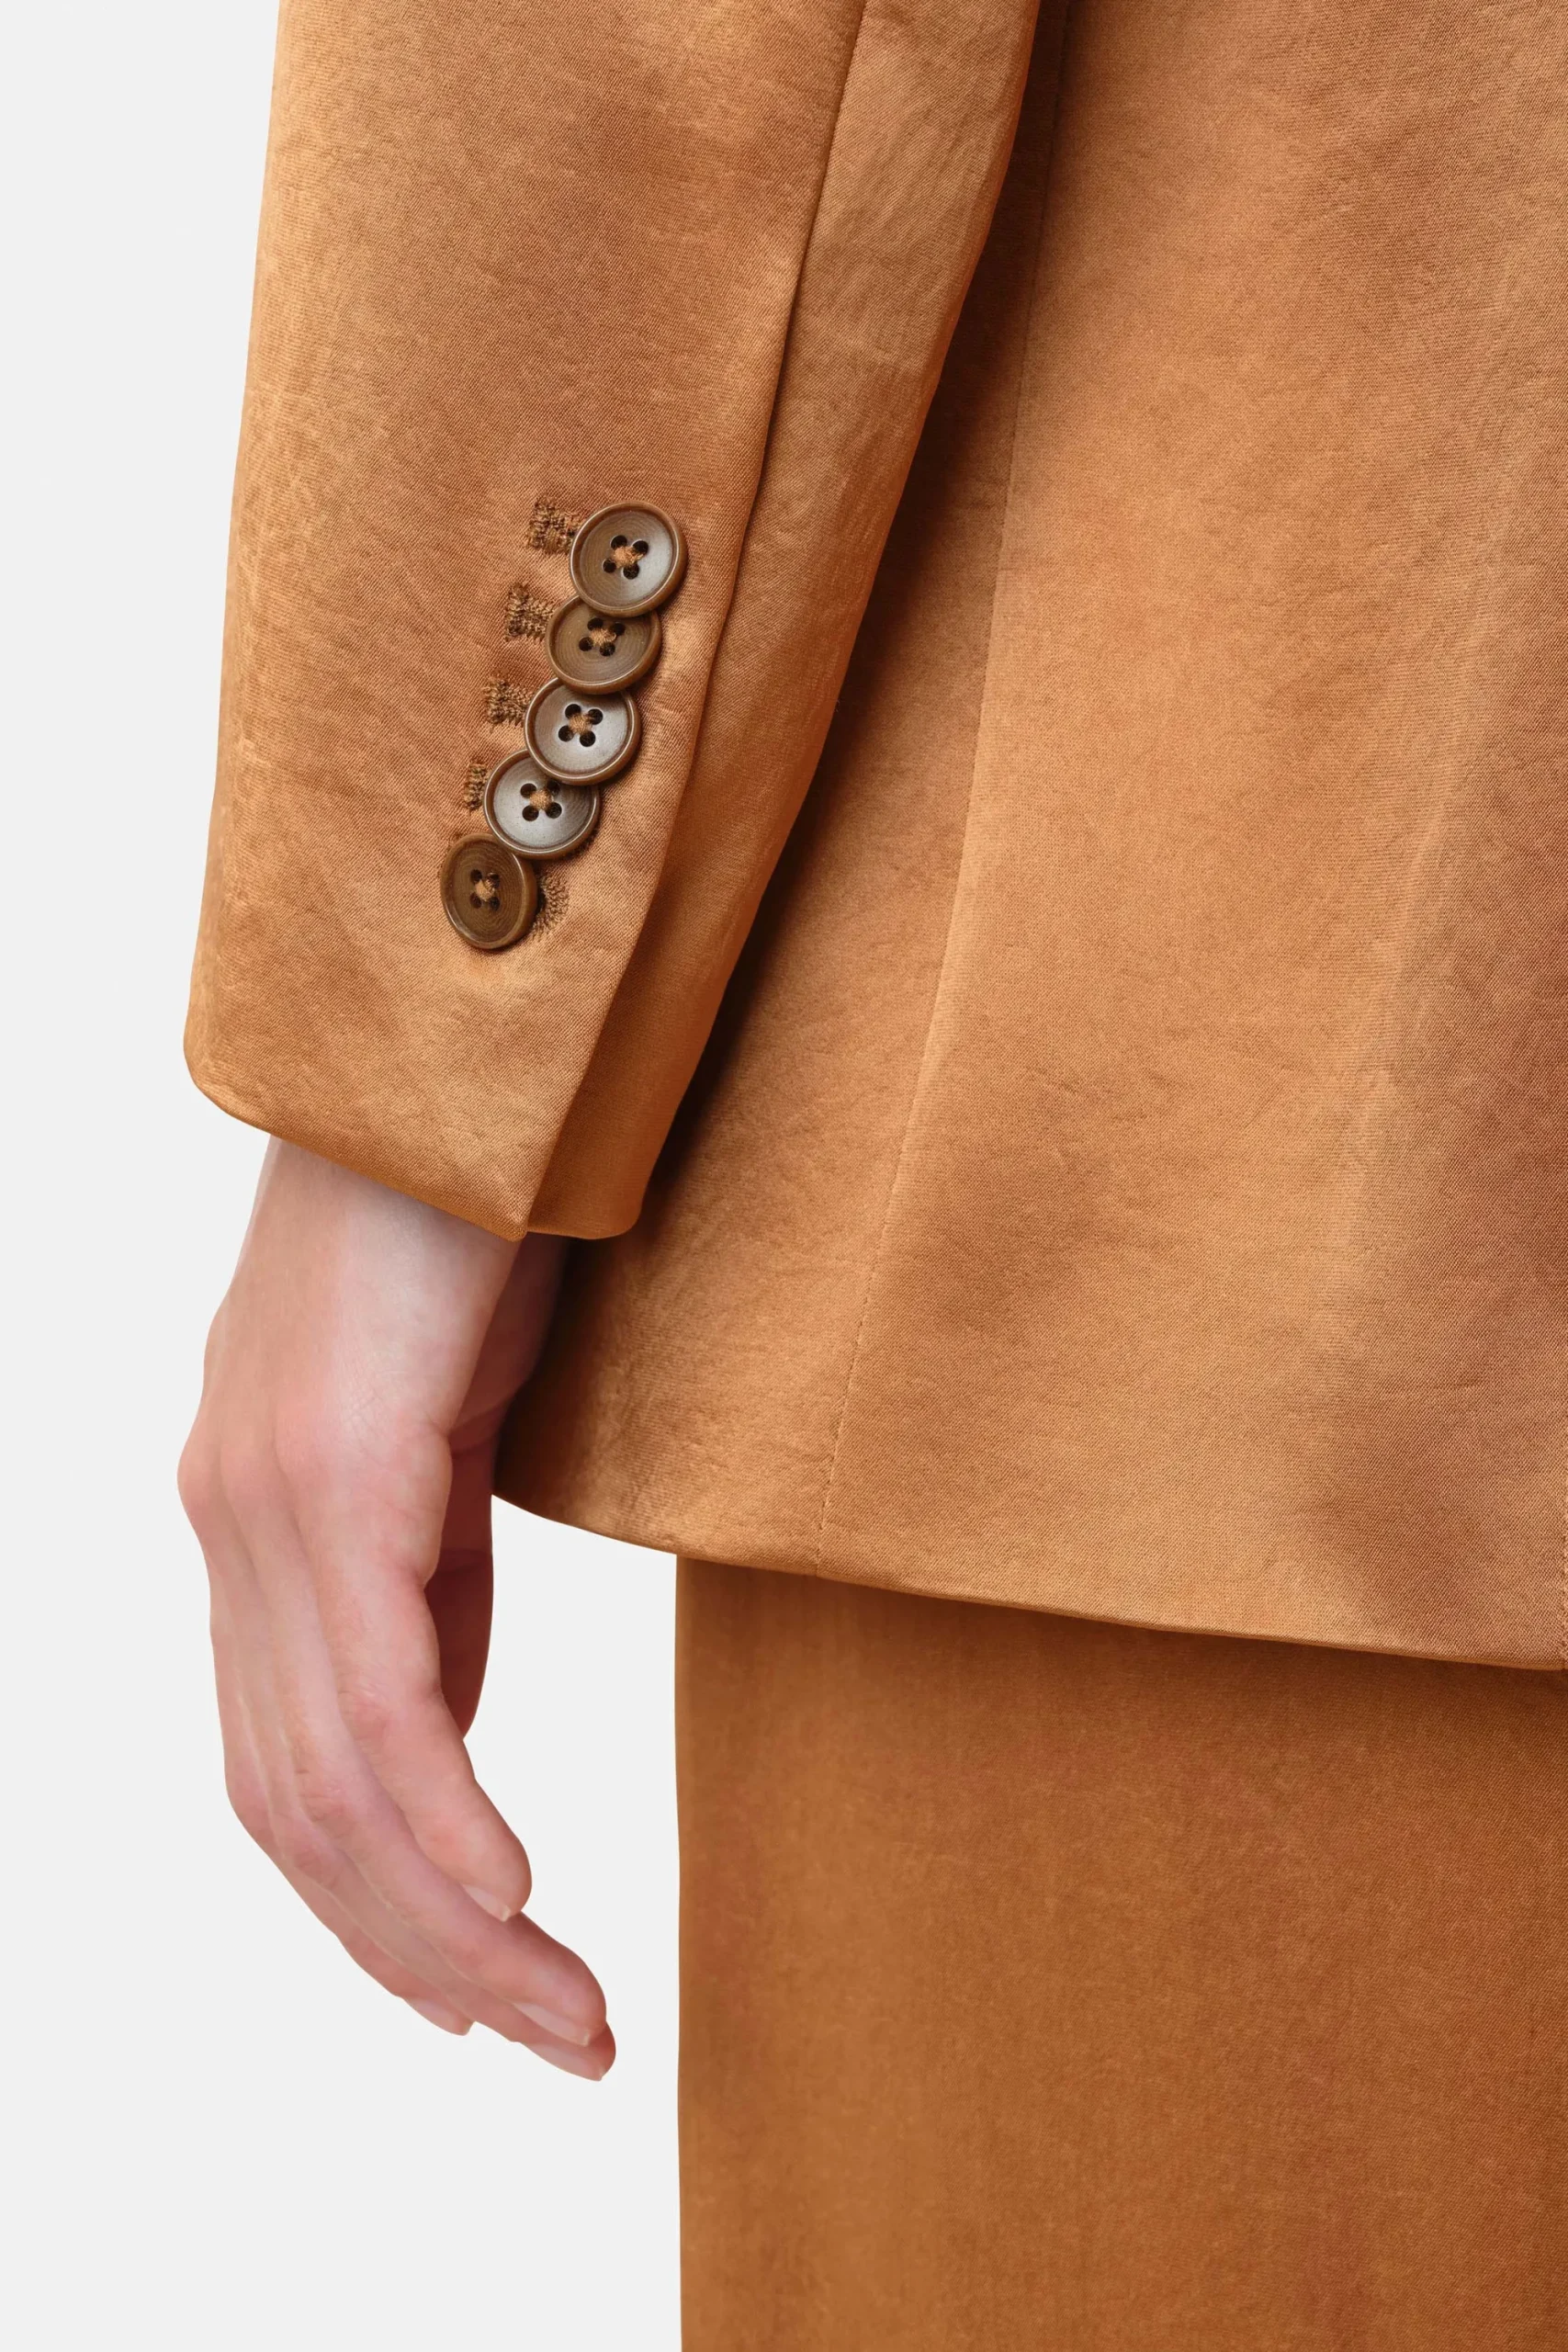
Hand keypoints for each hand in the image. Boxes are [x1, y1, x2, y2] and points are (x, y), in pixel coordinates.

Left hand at [179, 1139, 611, 2075]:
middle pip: (296, 1809)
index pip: (292, 1767)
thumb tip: (445, 1712)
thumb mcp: (455, 1421)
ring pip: (326, 1786)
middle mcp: (233, 1521)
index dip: (382, 1908)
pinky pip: (372, 1701)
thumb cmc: (481, 1211)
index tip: (490, 1993)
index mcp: (260, 1517)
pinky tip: (510, 1908)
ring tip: (563, 2018)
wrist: (471, 1048)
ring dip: (448, 1928)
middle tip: (555, 2044)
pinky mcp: (325, 1469)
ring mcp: (263, 1500)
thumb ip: (429, 1565)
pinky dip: (439, 1827)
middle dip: (421, 1957)